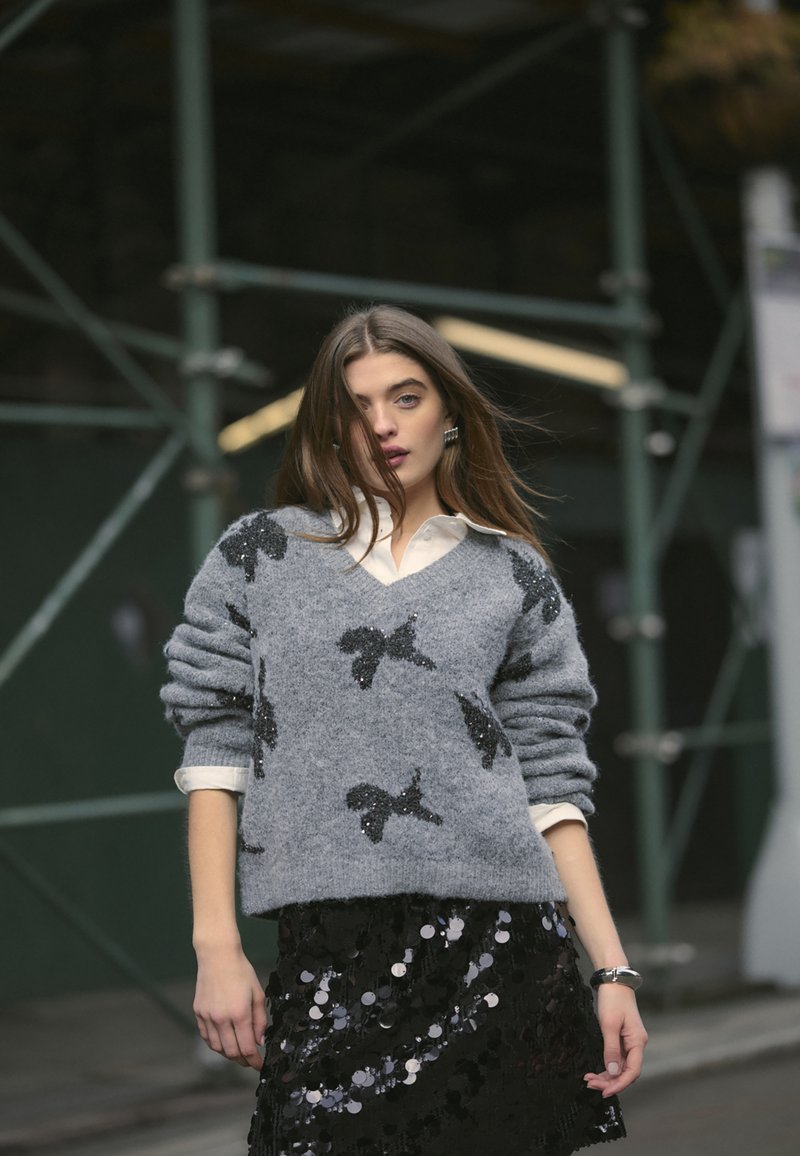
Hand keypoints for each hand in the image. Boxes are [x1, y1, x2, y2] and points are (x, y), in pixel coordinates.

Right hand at [193, 944, 268, 1069]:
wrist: (218, 956)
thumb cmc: (240, 971)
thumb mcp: (258, 993)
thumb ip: (260, 1020)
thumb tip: (260, 1041)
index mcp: (239, 1013)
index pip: (247, 1048)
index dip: (254, 1061)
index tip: (259, 1065)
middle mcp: (221, 1018)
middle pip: (231, 1052)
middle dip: (243, 1060)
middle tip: (250, 1060)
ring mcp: (208, 1017)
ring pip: (217, 1048)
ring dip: (229, 1054)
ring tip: (238, 1052)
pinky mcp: (198, 1013)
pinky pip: (206, 1037)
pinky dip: (216, 1044)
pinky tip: (224, 1041)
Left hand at [583, 985, 647, 1097]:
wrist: (614, 980)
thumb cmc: (613, 999)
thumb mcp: (609, 1024)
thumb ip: (610, 1049)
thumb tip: (611, 1072)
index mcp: (637, 1041)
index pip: (632, 1071)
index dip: (619, 1084)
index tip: (604, 1092)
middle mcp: (636, 1044)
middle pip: (626, 1072)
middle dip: (609, 1082)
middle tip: (590, 1085)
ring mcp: (630, 1042)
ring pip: (620, 1067)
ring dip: (606, 1076)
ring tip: (589, 1080)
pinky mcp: (622, 1039)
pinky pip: (616, 1059)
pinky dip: (606, 1066)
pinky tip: (595, 1072)